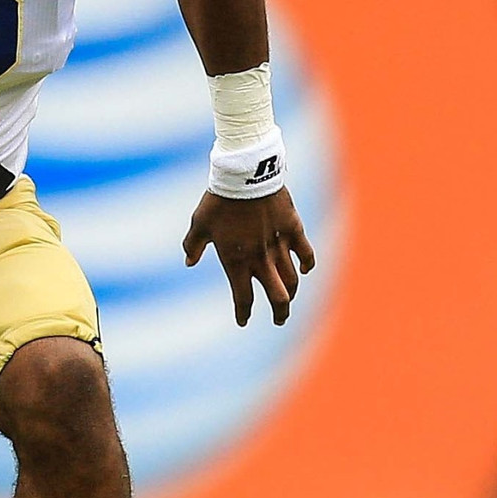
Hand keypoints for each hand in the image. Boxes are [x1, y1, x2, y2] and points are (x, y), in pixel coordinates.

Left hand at [182, 187, 315, 325]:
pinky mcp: (293, 229)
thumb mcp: (199, 224)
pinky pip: (306, 253)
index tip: (243, 321)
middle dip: (280, 312)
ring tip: (290, 299)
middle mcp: (260, 259)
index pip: (243, 298)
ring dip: (293, 293)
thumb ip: (193, 245)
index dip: (244, 312)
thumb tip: (189, 262)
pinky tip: (305, 270)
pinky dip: (307, 264)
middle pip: (277, 297)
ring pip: (292, 279)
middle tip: (279, 319)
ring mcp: (279, 245)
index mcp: (236, 261)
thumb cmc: (217, 201)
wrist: (245, 176)